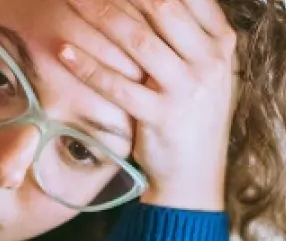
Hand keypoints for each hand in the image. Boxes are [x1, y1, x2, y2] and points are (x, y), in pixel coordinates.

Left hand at [61, 0, 237, 211]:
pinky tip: (64, 50)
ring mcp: (189, 90)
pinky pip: (119, 86)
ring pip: (138, 41)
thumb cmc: (191, 114)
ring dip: (99, 15)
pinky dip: (88, 66)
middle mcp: (210, 61)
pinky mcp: (163, 118)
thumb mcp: (204, 69)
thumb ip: (187, 31)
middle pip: (161, 7)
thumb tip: (157, 0)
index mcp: (221, 42)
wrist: (195, 177)